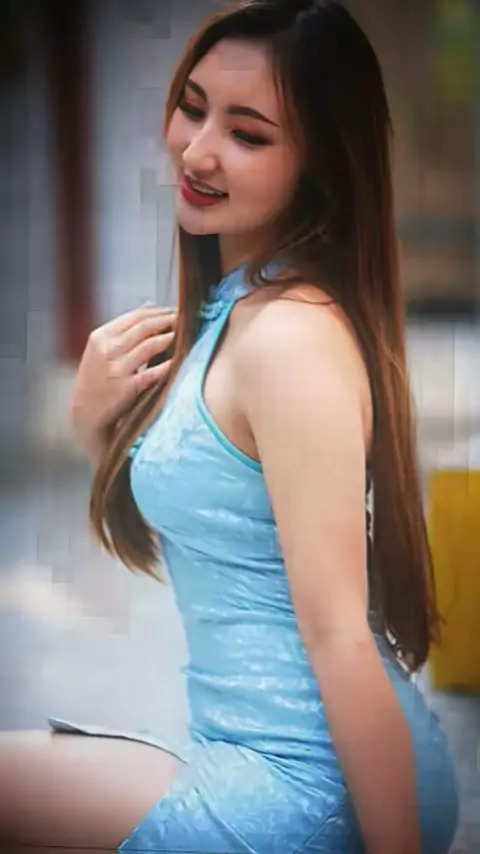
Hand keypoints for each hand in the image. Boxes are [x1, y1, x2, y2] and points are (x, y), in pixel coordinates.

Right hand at [70, 306, 175, 456]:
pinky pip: (152, 372)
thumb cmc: (98, 378)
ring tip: (182, 335)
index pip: (134, 317)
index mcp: (100, 337)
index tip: (173, 311)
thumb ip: (121, 332)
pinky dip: (167, 364)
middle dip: (166, 321)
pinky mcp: (127, 388)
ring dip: (169, 338)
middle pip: (144, 327)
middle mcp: (107, 350)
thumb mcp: (100, 350)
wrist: (86, 411)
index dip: (157, 312)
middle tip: (182, 320)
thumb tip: (152, 310)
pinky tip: (178, 359)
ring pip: (150, 346)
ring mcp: (116, 369)